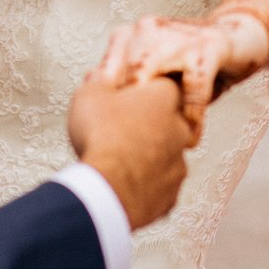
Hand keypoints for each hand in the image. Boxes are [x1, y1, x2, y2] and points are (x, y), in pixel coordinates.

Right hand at [68, 72, 193, 229]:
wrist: (108, 189)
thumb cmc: (100, 137)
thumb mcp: (89, 96)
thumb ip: (99, 80)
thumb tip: (100, 73)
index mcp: (163, 99)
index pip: (162, 87)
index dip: (141, 93)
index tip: (123, 100)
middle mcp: (179, 129)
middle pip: (168, 122)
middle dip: (148, 127)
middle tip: (120, 134)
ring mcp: (178, 164)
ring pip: (167, 156)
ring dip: (149, 158)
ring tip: (120, 164)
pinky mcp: (171, 195)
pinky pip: (161, 187)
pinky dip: (147, 186)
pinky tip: (125, 186)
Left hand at [93, 12, 268, 145]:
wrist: (239, 39)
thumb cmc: (190, 65)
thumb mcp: (156, 75)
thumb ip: (128, 93)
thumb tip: (94, 122)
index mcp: (131, 35)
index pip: (104, 74)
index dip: (106, 110)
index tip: (107, 142)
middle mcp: (150, 30)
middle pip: (126, 80)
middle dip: (128, 117)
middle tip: (130, 151)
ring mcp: (178, 37)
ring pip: (157, 81)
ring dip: (161, 119)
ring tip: (164, 148)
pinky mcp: (209, 48)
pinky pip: (195, 87)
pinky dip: (192, 116)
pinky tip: (191, 137)